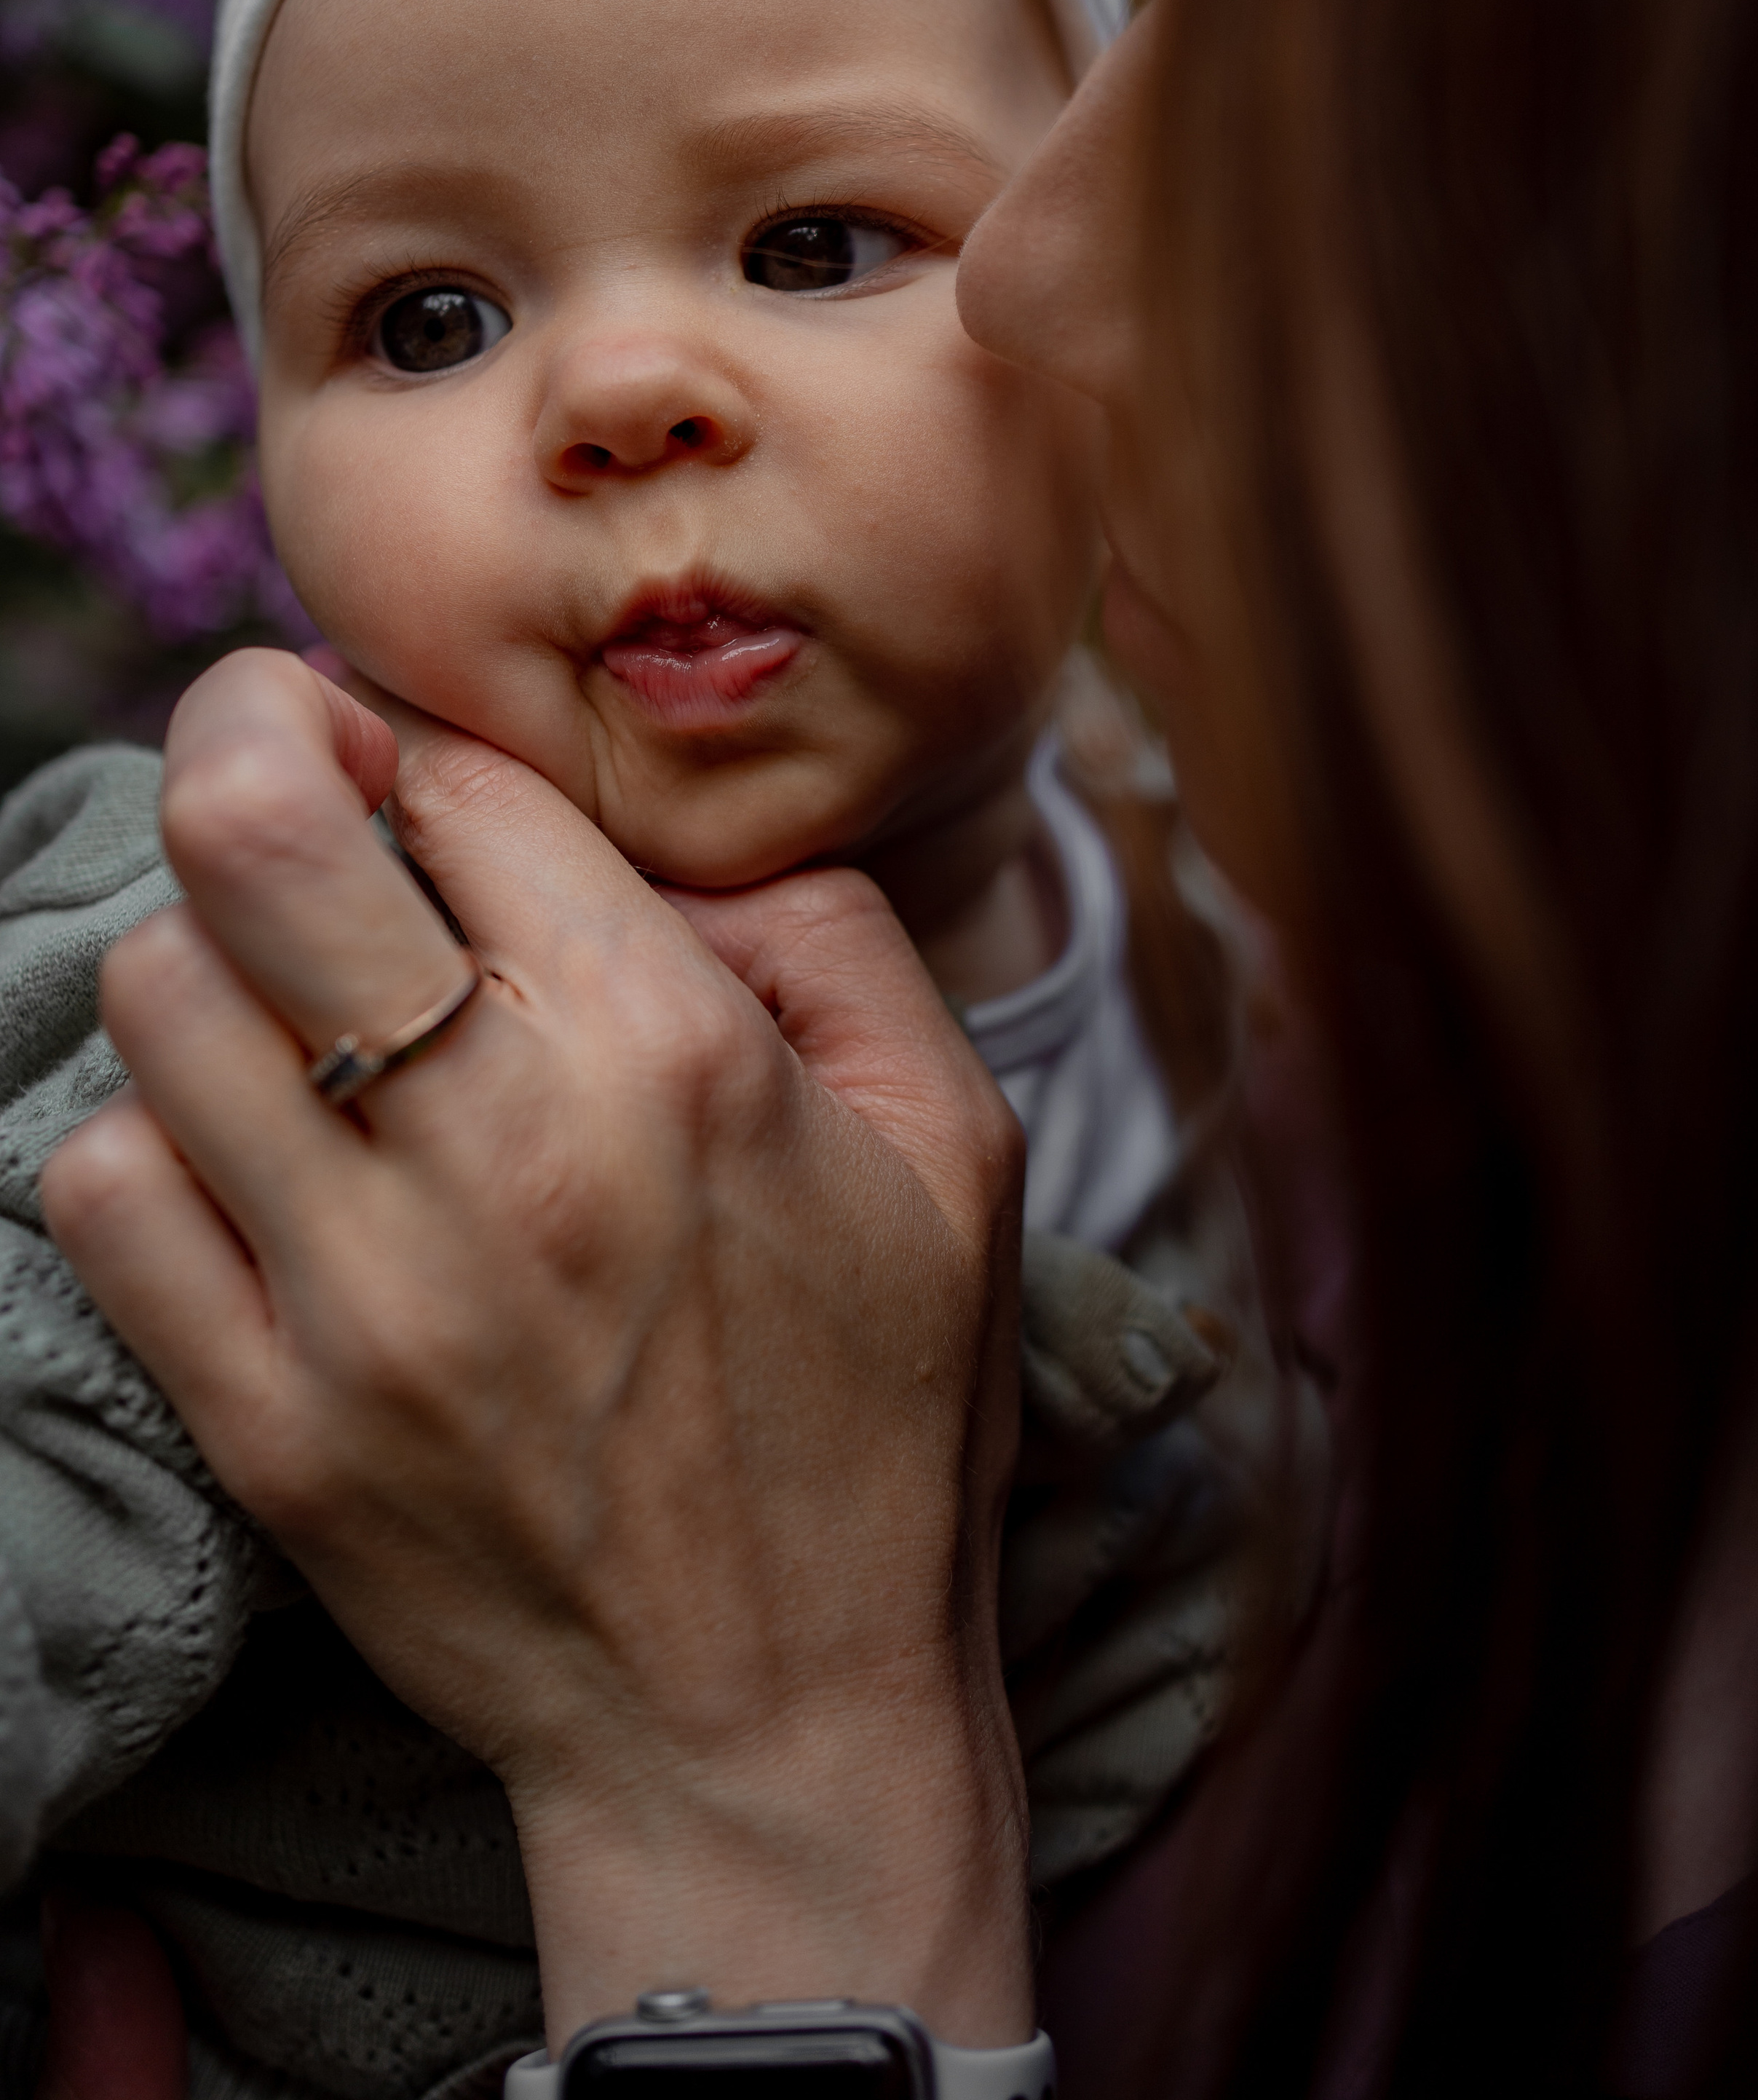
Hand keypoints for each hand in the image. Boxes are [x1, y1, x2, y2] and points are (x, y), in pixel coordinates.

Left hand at [40, 652, 1031, 2047]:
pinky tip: (245, 1154)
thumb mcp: (951, 1141)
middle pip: (250, 834)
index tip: (419, 774)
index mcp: (675, 1054)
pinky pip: (106, 1191)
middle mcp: (499, 1149)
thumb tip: (663, 844)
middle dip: (245, 737)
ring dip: (214, 952)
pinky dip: (151, 1133)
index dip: (421, 740)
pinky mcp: (265, 1421)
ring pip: (158, 994)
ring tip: (292, 994)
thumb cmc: (878, 1416)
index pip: (459, 784)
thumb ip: (831, 932)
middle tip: (287, 760)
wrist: (771, 1721)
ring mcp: (358, 1294)